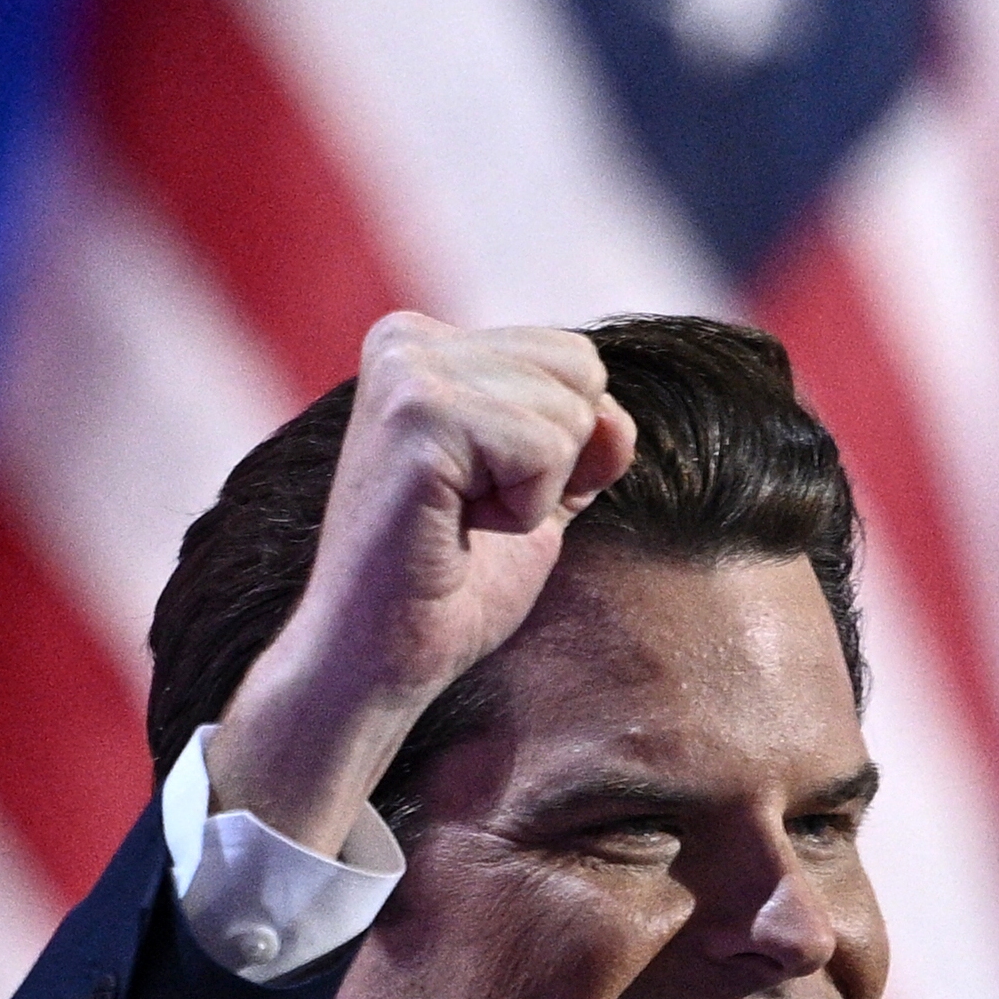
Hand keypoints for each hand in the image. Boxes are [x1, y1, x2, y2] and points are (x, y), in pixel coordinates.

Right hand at [206, 314, 634, 856]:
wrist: (381, 658)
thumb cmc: (449, 588)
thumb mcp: (534, 496)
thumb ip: (578, 443)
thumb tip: (616, 418)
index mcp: (425, 342)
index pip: (574, 359)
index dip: (562, 449)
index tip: (480, 497)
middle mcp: (408, 340)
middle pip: (580, 370)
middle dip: (554, 463)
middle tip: (472, 513)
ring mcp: (408, 372)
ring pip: (568, 412)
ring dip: (535, 492)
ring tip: (461, 521)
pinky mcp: (417, 418)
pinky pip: (542, 449)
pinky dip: (521, 510)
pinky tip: (456, 528)